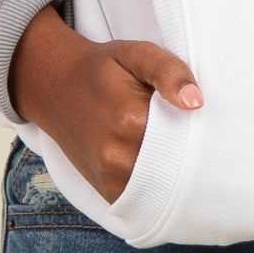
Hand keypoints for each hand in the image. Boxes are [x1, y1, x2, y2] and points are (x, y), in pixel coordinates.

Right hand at [8, 4, 203, 203]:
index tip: (196, 117)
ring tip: (168, 144)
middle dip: (186, 151)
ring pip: (161, 184)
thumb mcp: (136, 54)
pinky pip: (144, 198)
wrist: (57, 86)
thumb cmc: (103, 69)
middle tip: (185, 131)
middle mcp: (116, 155)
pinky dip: (155, 186)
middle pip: (174, 163)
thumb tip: (195, 102)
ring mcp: (109, 177)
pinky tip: (156, 164)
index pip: (185, 136)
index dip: (196, 128)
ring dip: (171, 169)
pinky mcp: (106, 191)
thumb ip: (168, 71)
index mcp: (129, 118)